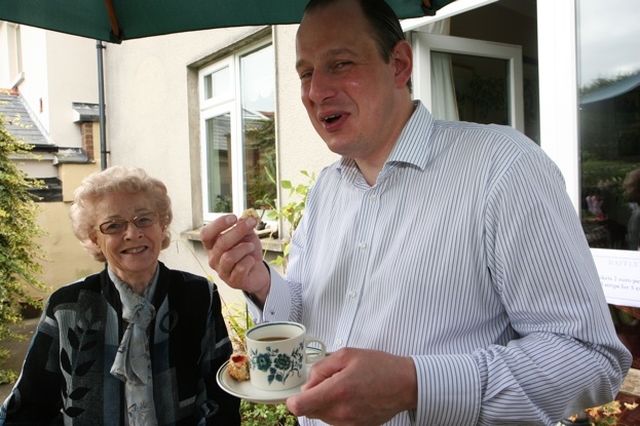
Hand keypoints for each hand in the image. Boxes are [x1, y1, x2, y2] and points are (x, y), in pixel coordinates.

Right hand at [200, 215, 269, 302]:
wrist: (259, 271)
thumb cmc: (248, 252)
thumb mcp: (247, 236)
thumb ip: (244, 226)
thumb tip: (245, 216)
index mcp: (212, 246)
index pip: (206, 234)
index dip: (218, 224)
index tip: (233, 217)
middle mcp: (213, 259)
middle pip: (220, 243)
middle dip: (238, 230)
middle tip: (251, 223)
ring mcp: (222, 272)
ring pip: (229, 256)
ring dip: (244, 248)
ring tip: (250, 247)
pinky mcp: (233, 281)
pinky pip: (240, 268)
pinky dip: (249, 261)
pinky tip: (251, 261)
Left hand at [287, 348, 417, 425]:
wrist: (405, 384)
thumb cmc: (379, 366)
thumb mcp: (347, 355)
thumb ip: (321, 369)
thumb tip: (308, 385)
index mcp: (337, 391)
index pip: (299, 407)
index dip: (294, 399)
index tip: (302, 391)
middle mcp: (341, 412)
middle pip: (310, 410)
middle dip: (314, 396)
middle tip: (332, 381)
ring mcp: (349, 423)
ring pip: (322, 416)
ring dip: (326, 402)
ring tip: (346, 387)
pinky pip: (336, 421)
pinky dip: (337, 409)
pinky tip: (352, 397)